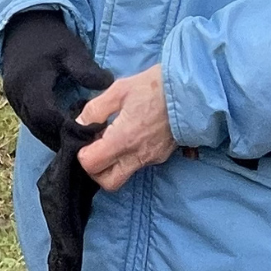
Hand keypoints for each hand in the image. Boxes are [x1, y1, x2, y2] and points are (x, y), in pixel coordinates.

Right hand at [0, 10, 112, 149]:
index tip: (89, 134)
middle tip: (85, 147)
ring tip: (76, 143)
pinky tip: (62, 130)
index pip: (48, 115)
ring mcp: (13, 98)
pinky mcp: (14, 98)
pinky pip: (29, 121)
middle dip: (61, 138)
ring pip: (33, 127)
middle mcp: (18, 94)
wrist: (23, 25)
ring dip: (53, 136)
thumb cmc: (50, 38)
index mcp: (31, 83)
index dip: (68, 128)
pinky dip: (45, 128)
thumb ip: (87, 70)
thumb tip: (108, 86)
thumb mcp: (71, 50)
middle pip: (39, 127)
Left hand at [76, 66, 175, 190]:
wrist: (190, 90)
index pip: (91, 165)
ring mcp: (151, 159)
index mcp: (123, 139)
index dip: (82, 154)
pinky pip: (137, 165)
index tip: (86, 138)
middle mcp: (137, 156)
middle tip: (95, 148)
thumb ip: (95, 110)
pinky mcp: (160, 156)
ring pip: (123, 176)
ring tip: (111, 138)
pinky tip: (128, 136)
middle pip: (108, 183)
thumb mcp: (119, 90)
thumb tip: (79, 125)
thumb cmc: (154, 87)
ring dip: (111, 164)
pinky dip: (127, 158)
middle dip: (96, 170)